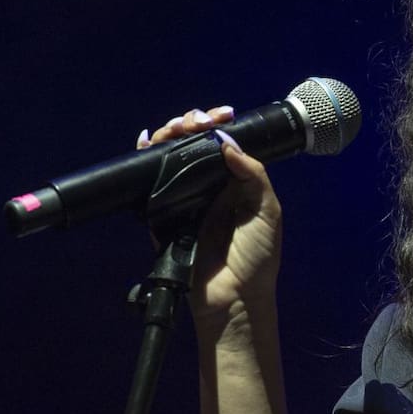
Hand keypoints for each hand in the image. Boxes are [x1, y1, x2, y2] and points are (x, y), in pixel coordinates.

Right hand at [137, 106, 282, 329]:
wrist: (233, 297)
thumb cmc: (259, 257)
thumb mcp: (268, 211)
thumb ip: (253, 174)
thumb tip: (227, 142)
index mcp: (236, 183)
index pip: (221, 144)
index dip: (216, 126)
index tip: (219, 116)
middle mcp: (209, 188)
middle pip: (192, 146)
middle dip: (189, 125)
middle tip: (192, 123)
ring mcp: (185, 201)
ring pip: (169, 159)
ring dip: (168, 136)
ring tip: (172, 129)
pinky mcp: (163, 217)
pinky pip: (149, 186)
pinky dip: (144, 160)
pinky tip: (146, 143)